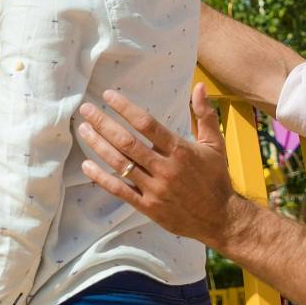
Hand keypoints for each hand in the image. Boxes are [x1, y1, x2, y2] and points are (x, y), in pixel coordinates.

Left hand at [77, 84, 244, 250]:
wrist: (221, 218)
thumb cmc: (216, 178)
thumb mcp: (215, 144)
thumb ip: (205, 114)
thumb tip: (198, 86)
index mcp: (180, 150)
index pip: (147, 124)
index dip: (125, 108)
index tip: (108, 96)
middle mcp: (165, 168)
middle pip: (127, 142)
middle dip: (103, 124)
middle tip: (86, 110)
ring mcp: (155, 189)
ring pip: (120, 164)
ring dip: (99, 146)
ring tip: (84, 130)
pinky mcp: (148, 207)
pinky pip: (120, 191)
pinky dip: (101, 178)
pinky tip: (86, 165)